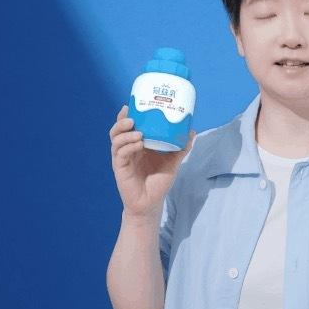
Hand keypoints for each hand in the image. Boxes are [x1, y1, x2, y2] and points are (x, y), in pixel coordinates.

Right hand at [109, 104, 195, 220]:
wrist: (151, 203)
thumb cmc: (159, 182)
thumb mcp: (172, 162)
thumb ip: (181, 148)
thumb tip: (191, 131)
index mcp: (136, 145)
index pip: (127, 126)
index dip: (126, 115)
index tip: (130, 105)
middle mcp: (127, 149)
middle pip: (117, 130)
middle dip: (121, 121)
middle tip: (132, 117)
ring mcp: (122, 158)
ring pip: (116, 140)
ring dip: (125, 133)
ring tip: (137, 131)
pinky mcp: (120, 168)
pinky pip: (120, 153)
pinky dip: (128, 146)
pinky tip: (138, 144)